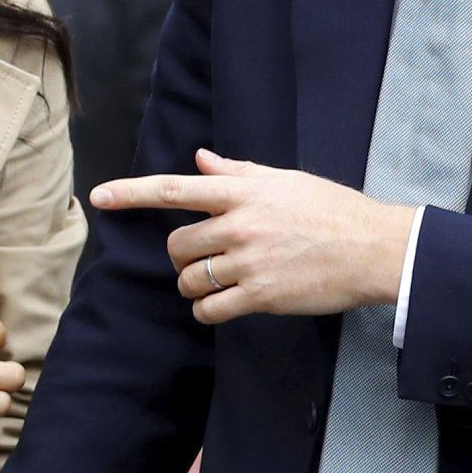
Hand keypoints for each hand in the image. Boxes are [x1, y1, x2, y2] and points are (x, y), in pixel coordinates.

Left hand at [102, 149, 411, 322]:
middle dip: (182, 257)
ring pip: (190, 280)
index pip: (173, 189)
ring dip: (194, 286)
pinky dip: (207, 311)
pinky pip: (210, 309)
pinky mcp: (261, 295)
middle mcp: (239, 224)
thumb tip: (199, 160)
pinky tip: (221, 306)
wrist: (372, 248)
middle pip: (178, 245)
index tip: (99, 198)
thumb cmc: (332, 210)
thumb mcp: (285, 180)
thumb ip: (237, 172)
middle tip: (202, 260)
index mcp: (242, 191)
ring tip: (218, 283)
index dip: (130, 193)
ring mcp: (248, 261)